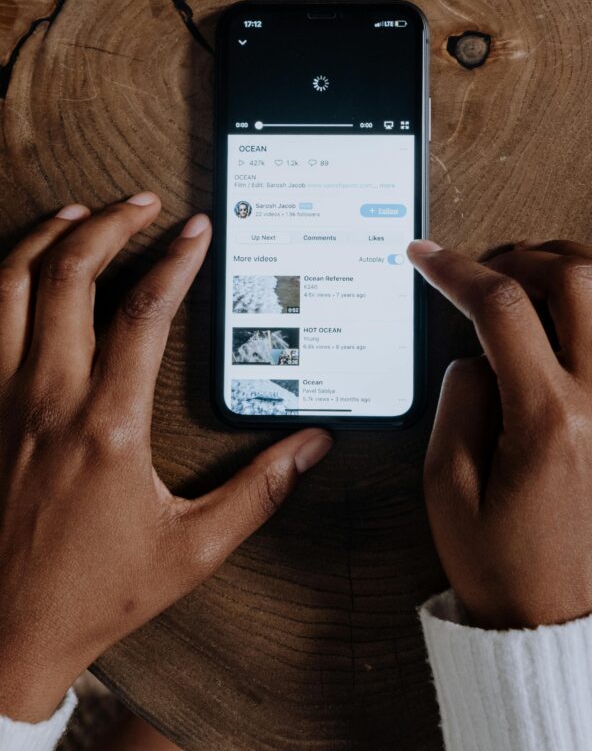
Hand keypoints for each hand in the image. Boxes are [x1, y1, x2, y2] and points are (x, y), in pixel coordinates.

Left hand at [0, 195, 331, 721]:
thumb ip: (260, 491)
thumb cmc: (95, 592)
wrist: (3, 635)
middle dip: (110, 224)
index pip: (143, 313)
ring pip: (9, 288)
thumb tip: (313, 446)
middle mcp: (47, 399)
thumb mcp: (194, 549)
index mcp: (107, 426)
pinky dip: (0, 281)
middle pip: (69, 278)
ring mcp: (2, 402)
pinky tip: (21, 269)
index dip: (174, 260)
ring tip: (80, 213)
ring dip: (46, 239)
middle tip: (143, 204)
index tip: (195, 229)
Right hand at [408, 238, 591, 629]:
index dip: (455, 270)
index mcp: (550, 421)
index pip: (502, 307)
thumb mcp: (445, 491)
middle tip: (481, 270)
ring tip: (530, 279)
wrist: (571, 627)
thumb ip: (457, 401)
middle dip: (517, 256)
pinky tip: (570, 315)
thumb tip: (475, 352)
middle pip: (574, 277)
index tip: (426, 258)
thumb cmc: (506, 568)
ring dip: (573, 265)